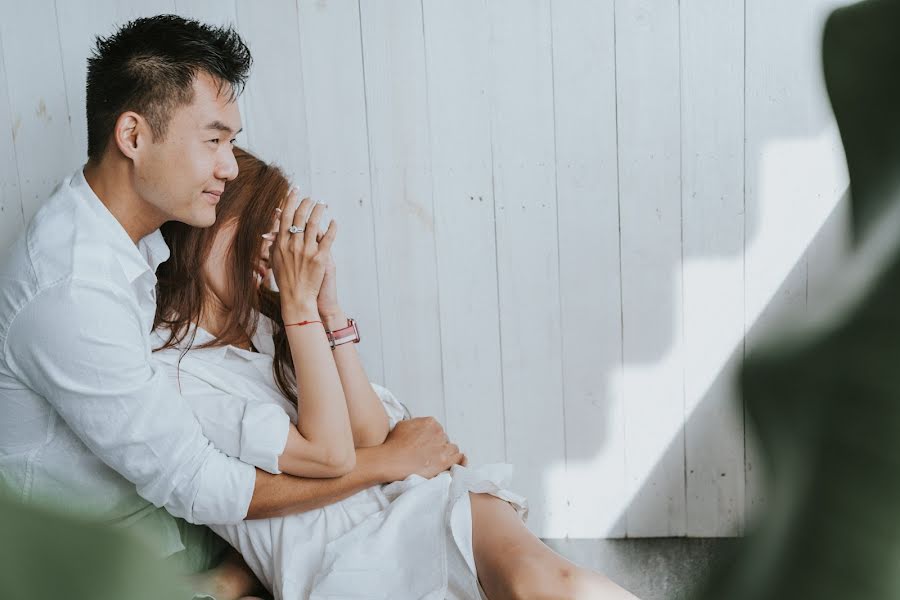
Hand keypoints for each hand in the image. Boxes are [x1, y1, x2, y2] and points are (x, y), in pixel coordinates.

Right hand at [271, 191, 336, 319]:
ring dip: (319, 210)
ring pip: (314, 224)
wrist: (297, 298)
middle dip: (306, 203)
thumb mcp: (276, 261)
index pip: (285, 216)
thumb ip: (276, 245)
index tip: (295, 190)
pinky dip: (332, 228)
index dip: (290, 201)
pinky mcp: (320, 258)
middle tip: (311, 198)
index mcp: (281, 244)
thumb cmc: (285, 281)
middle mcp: (293, 245)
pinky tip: (334, 221)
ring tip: (322, 204)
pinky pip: (328, 239)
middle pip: (300, 217)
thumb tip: (274, 232)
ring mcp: (307, 251)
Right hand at [378, 417, 464, 481]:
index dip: (432, 439)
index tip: (426, 445)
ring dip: (447, 454)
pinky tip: (450, 464)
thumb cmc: (393, 445)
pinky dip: (457, 461)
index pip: (437, 430)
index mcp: (430, 422)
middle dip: (438, 446)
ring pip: (453, 449)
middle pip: (445, 439)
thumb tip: (419, 429)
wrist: (391, 460)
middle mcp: (439, 432)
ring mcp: (442, 446)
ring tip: (437, 461)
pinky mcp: (444, 461)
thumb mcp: (402, 425)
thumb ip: (415, 424)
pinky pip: (458, 459)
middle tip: (428, 455)